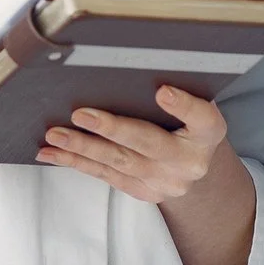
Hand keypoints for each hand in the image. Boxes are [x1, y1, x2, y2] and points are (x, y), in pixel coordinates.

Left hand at [37, 85, 226, 202]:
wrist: (194, 162)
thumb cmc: (188, 123)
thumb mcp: (194, 103)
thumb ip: (176, 90)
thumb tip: (136, 72)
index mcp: (208, 132)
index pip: (201, 117)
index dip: (182, 105)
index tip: (163, 91)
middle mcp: (191, 161)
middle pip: (147, 143)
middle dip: (111, 129)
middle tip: (80, 115)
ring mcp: (167, 182)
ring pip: (119, 162)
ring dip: (83, 147)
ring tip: (56, 135)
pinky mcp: (145, 192)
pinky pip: (107, 176)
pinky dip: (78, 162)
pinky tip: (56, 153)